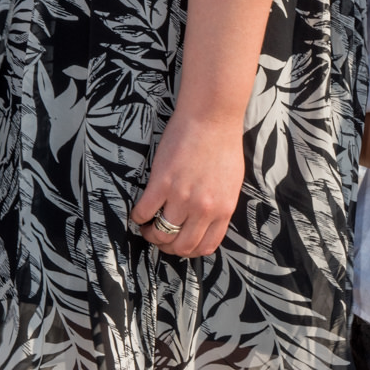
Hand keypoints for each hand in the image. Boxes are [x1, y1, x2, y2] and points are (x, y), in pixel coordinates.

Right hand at [130, 111, 246, 257]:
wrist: (211, 119)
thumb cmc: (223, 146)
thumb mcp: (231, 183)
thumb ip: (220, 206)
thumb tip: (206, 222)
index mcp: (223, 210)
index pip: (206, 247)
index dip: (190, 251)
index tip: (180, 244)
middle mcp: (203, 209)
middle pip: (181, 245)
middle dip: (168, 246)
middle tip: (160, 236)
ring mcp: (182, 197)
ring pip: (160, 233)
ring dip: (150, 234)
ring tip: (147, 225)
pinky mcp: (162, 183)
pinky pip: (144, 212)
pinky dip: (138, 217)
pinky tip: (139, 212)